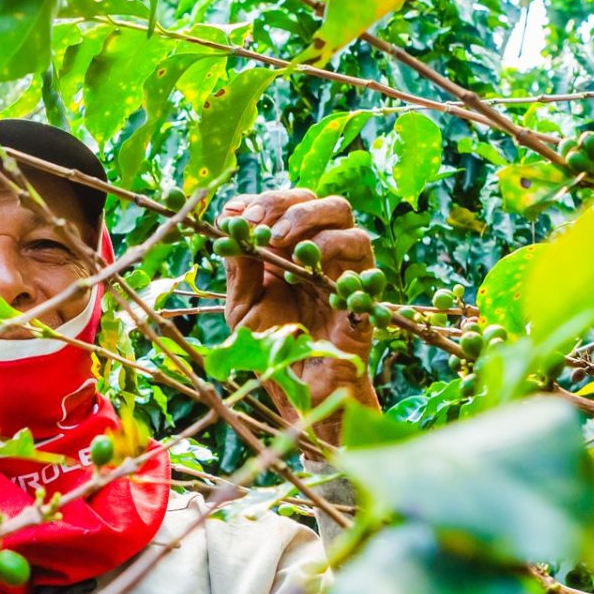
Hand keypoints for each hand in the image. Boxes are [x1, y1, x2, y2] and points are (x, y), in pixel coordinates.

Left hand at [219, 189, 380, 415]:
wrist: (301, 392)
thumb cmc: (272, 349)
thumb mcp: (242, 307)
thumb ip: (239, 267)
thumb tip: (229, 222)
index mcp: (290, 250)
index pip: (286, 205)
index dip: (263, 201)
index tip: (237, 214)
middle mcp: (321, 253)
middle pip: (320, 202)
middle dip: (287, 205)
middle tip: (261, 224)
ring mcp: (345, 271)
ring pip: (346, 221)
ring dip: (310, 222)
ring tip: (281, 242)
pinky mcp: (363, 295)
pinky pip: (364, 263)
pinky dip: (335, 256)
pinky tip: (304, 274)